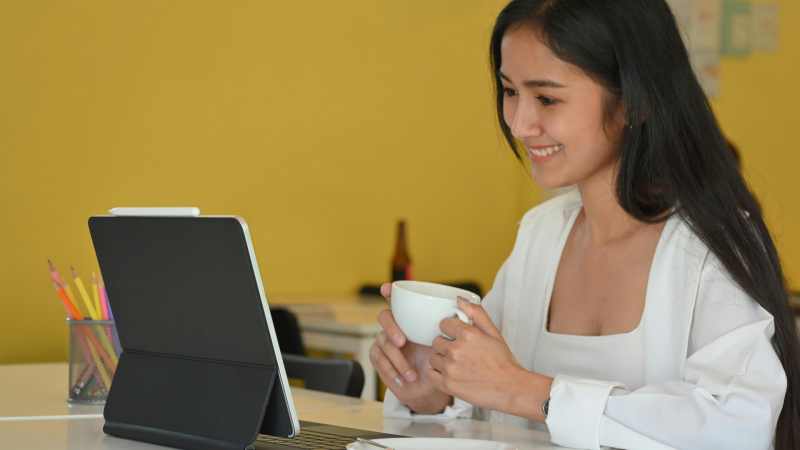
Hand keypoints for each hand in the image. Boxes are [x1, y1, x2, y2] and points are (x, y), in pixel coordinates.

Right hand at [369, 283, 452, 413]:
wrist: (431, 386)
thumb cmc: (442, 361)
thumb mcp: (452, 342)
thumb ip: (457, 321)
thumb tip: (460, 299)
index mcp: (410, 319)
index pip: (396, 301)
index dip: (389, 292)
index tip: (387, 288)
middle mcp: (395, 327)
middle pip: (384, 317)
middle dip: (391, 328)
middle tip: (403, 341)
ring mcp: (384, 342)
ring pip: (382, 343)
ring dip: (397, 359)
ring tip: (411, 374)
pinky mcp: (379, 358)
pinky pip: (378, 361)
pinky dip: (391, 371)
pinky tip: (402, 379)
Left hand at [426, 297, 552, 421]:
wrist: (510, 388)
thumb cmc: (503, 361)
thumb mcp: (493, 332)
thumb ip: (476, 313)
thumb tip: (459, 299)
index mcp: (467, 334)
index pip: (444, 324)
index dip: (451, 330)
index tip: (458, 337)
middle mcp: (456, 350)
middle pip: (436, 341)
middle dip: (446, 346)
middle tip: (461, 354)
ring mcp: (450, 368)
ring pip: (433, 358)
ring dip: (442, 361)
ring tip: (458, 366)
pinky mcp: (448, 385)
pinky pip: (429, 375)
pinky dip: (436, 376)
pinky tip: (450, 375)